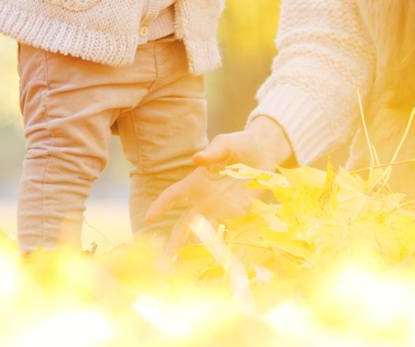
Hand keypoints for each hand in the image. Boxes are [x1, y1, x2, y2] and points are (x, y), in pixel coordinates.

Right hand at [145, 117, 292, 248]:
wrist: (265, 154)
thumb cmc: (240, 145)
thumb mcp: (226, 144)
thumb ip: (213, 152)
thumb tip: (197, 160)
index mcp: (196, 182)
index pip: (174, 195)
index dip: (161, 205)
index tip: (149, 218)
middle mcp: (205, 199)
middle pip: (185, 223)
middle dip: (174, 241)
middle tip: (164, 262)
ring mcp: (221, 208)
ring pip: (204, 232)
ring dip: (196, 249)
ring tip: (186, 269)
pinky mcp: (238, 214)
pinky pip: (228, 231)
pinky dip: (221, 245)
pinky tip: (216, 262)